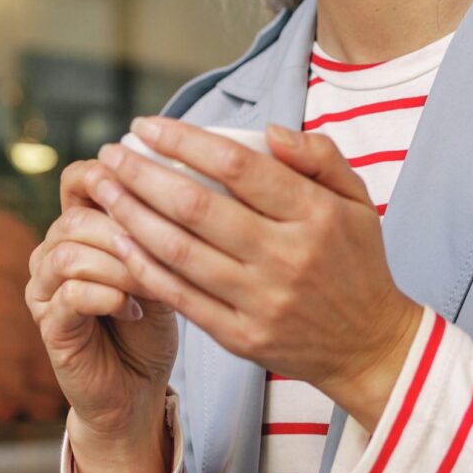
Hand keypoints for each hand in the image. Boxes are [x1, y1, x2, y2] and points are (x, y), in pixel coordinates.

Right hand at [27, 161, 179, 444]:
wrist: (137, 391)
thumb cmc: (150, 327)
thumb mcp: (162, 269)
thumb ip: (156, 232)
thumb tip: (178, 187)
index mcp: (80, 231)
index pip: (77, 181)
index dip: (105, 174)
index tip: (143, 185)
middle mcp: (53, 254)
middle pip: (76, 219)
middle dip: (125, 231)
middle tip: (164, 254)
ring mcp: (45, 290)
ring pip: (69, 254)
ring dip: (118, 266)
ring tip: (151, 285)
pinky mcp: (49, 325)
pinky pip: (70, 295)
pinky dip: (108, 298)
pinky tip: (133, 310)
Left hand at [89, 117, 422, 431]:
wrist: (368, 346)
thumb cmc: (356, 263)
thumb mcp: (358, 201)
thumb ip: (320, 157)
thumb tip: (269, 131)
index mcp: (315, 215)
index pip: (238, 166)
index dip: (184, 141)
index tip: (146, 126)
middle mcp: (286, 257)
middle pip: (196, 206)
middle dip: (142, 174)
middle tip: (110, 153)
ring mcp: (261, 301)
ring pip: (179, 250)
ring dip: (132, 215)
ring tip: (104, 189)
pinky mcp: (241, 336)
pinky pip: (181, 296)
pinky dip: (144, 266)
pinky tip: (120, 239)